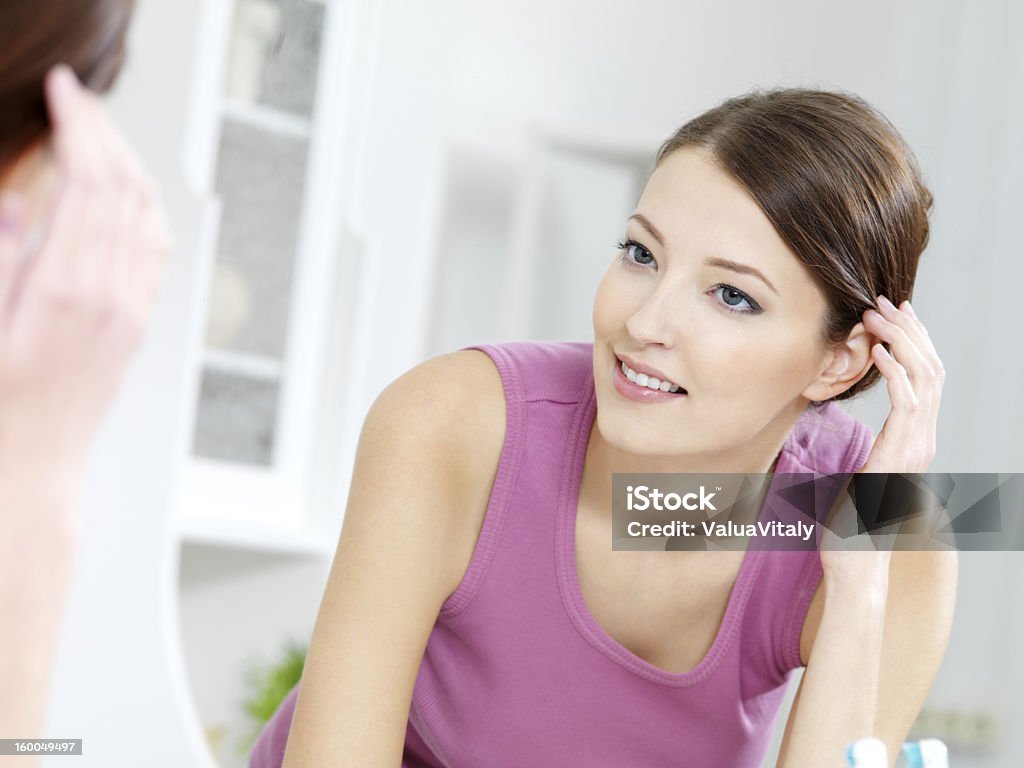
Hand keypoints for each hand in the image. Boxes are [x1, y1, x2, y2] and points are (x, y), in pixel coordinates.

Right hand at [0, 64, 169, 493]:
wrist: (35, 463)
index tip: (63, 90)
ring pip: (147, 216)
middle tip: (78, 96)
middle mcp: (113, 294)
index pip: (90, 184)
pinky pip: (156, 250)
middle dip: (105, 133)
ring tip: (99, 131)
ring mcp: (132, 310)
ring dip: (128, 164)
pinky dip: (144, 207)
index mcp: (68, 288)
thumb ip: (1, 262)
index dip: (80, 128)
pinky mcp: (137, 323)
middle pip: (125, 190)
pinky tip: (127, 192)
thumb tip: (17, 207)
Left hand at [819, 295, 944, 587]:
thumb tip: (830, 436)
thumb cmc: (847, 524)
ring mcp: (915, 449)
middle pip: (931, 369)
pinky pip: (909, 405)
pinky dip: (897, 374)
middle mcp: (921, 441)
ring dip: (902, 342)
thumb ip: (855, 452)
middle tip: (884, 302)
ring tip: (877, 316)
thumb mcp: (852, 476)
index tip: (889, 313)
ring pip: (926, 379)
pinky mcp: (900, 456)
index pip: (924, 377)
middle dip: (909, 330)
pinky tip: (878, 353)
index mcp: (912, 441)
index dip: (911, 341)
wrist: (854, 562)